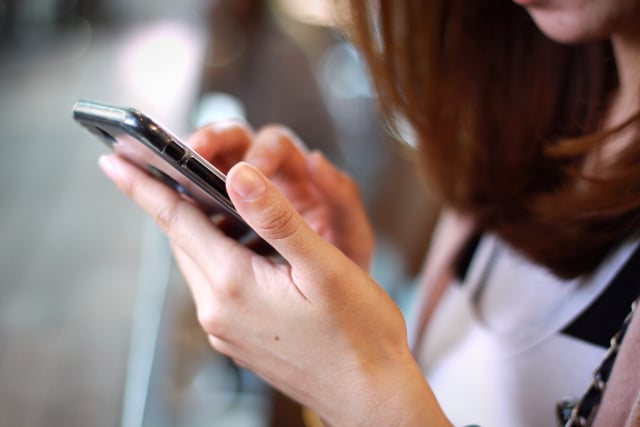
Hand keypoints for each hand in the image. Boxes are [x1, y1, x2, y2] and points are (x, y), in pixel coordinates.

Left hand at [97, 127, 449, 425]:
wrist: (369, 395)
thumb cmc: (357, 334)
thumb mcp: (324, 266)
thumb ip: (277, 218)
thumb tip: (239, 175)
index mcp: (234, 285)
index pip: (177, 221)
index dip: (143, 185)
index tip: (114, 160)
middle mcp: (219, 310)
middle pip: (183, 240)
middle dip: (171, 201)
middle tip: (162, 167)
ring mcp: (227, 328)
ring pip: (200, 261)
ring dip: (199, 228)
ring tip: (209, 200)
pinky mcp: (239, 338)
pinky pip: (217, 284)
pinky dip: (219, 254)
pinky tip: (243, 245)